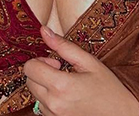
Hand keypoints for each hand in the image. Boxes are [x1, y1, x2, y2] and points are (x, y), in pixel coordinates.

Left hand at [23, 25, 138, 115]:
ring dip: (45, 87)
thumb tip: (43, 30)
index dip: (41, 60)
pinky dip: (50, 100)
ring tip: (67, 87)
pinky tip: (67, 98)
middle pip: (29, 81)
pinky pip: (43, 108)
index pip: (29, 67)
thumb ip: (64, 46)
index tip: (57, 63)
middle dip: (41, 72)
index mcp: (61, 85)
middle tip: (61, 72)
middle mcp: (54, 104)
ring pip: (35, 95)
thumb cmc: (109, 89)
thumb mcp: (89, 62)